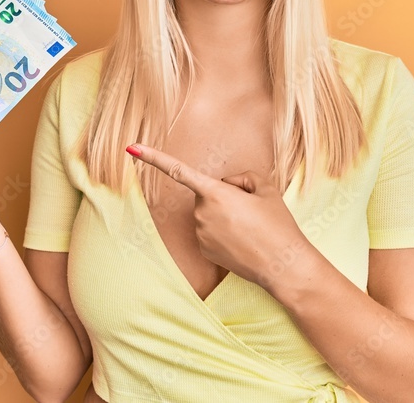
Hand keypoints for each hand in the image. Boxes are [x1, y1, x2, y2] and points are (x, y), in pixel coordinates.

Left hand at [127, 143, 310, 294]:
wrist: (282, 266)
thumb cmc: (277, 224)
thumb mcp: (266, 188)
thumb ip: (242, 177)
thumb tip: (228, 185)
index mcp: (214, 193)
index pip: (179, 170)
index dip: (153, 157)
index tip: (131, 148)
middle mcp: (201, 214)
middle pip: (207, 193)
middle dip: (224, 195)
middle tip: (251, 209)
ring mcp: (200, 234)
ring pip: (209, 213)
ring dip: (225, 214)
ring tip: (250, 227)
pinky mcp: (203, 250)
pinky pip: (210, 231)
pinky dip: (223, 232)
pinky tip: (243, 240)